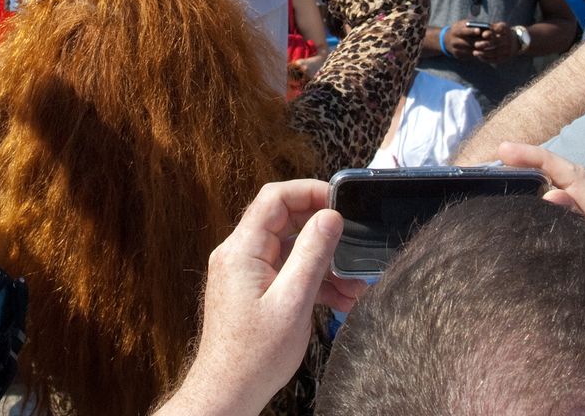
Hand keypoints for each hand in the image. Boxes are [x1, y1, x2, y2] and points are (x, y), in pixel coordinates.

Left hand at [161, 179, 364, 415]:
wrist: (228, 392)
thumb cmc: (255, 355)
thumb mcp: (293, 301)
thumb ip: (312, 255)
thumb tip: (330, 217)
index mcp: (242, 250)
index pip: (274, 198)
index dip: (308, 192)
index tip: (340, 201)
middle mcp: (238, 254)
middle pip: (284, 221)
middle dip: (323, 231)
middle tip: (354, 241)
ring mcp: (244, 273)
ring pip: (289, 250)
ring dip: (323, 263)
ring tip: (356, 285)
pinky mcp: (252, 290)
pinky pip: (285, 272)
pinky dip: (311, 280)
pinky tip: (340, 300)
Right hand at [440, 20, 485, 59]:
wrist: (446, 40)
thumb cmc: (459, 29)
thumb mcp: (462, 24)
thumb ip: (472, 24)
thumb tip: (485, 26)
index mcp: (455, 31)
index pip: (463, 31)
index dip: (471, 31)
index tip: (478, 30)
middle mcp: (454, 41)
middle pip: (468, 42)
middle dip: (479, 42)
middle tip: (489, 41)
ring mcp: (456, 50)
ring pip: (471, 50)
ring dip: (480, 48)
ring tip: (488, 45)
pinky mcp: (458, 56)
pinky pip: (470, 55)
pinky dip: (477, 53)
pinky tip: (482, 50)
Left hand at [470, 21, 520, 62]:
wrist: (515, 42)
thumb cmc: (500, 33)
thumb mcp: (497, 27)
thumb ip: (489, 28)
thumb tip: (477, 30)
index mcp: (506, 29)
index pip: (500, 29)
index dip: (492, 33)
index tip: (483, 35)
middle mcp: (509, 39)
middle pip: (497, 42)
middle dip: (485, 44)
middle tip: (475, 44)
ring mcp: (508, 49)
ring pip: (495, 52)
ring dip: (484, 53)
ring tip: (474, 53)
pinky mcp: (506, 57)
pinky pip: (496, 59)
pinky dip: (487, 58)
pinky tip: (480, 57)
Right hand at [495, 142, 584, 299]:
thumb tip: (555, 197)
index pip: (577, 178)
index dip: (540, 159)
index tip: (506, 151)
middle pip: (571, 182)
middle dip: (536, 166)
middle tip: (499, 159)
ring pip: (569, 202)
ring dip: (538, 192)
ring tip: (505, 187)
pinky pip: (569, 225)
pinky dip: (546, 217)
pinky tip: (524, 225)